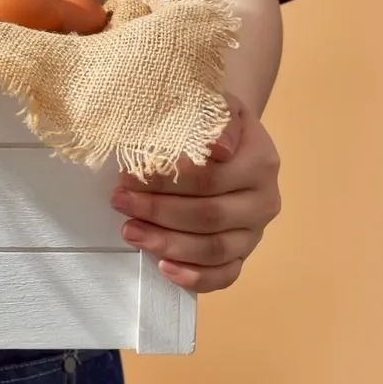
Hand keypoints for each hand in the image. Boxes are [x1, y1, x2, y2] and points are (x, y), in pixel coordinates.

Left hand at [110, 94, 280, 292]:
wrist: (230, 139)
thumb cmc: (211, 122)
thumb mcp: (215, 106)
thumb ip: (215, 120)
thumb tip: (217, 148)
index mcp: (260, 162)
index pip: (209, 179)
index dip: (165, 181)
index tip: (127, 176)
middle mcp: (263, 201)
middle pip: (209, 216)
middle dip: (157, 212)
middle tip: (119, 202)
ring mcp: (255, 232)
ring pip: (214, 249)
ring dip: (168, 243)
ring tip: (130, 231)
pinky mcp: (244, 254)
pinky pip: (225, 275)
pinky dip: (195, 278)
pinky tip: (164, 267)